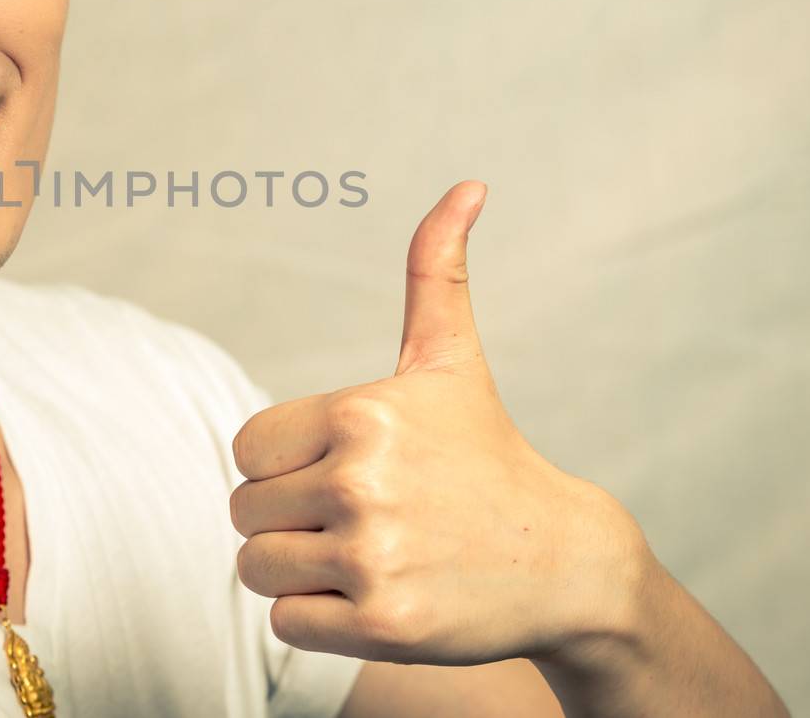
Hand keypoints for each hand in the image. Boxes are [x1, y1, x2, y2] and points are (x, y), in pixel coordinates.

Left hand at [230, 181, 642, 666]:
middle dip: (287, 520)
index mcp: (360, 412)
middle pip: (245, 511)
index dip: (282, 465)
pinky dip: (317, 618)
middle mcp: (361, 481)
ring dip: (297, 571)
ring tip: (365, 556)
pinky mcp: (382, 623)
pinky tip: (375, 597)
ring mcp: (372, 555)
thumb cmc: (489, 455)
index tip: (337, 470)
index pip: (247, 448)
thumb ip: (437, 271)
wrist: (565, 562)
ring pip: (257, 568)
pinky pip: (285, 622)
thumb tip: (468, 185)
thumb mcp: (452, 361)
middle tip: (357, 520)